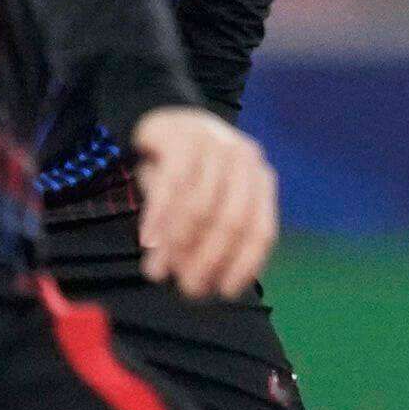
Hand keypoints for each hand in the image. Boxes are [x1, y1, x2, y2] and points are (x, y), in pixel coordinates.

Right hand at [127, 107, 278, 304]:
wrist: (162, 117)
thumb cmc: (189, 173)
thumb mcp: (206, 202)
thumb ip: (209, 238)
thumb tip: (200, 286)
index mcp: (260, 180)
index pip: (261, 230)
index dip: (244, 265)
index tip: (224, 292)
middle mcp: (244, 160)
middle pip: (231, 221)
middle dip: (208, 261)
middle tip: (186, 289)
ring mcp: (215, 144)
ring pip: (198, 206)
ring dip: (177, 246)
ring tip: (157, 273)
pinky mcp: (182, 137)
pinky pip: (171, 186)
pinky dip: (159, 219)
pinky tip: (147, 243)